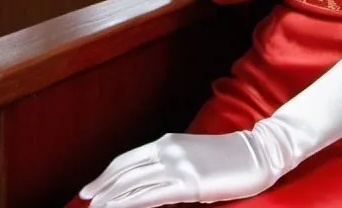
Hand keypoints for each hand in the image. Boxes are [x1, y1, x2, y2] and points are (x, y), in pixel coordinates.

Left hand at [77, 129, 280, 207]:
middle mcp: (168, 149)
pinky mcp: (188, 183)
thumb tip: (152, 179)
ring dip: (112, 197)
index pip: (128, 159)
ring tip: (95, 207)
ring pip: (134, 183)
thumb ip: (171, 163)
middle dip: (102, 186)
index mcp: (168, 141)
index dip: (108, 173)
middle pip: (125, 170)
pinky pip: (151, 195)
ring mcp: (177, 165)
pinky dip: (130, 202)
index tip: (93, 187)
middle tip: (84, 198)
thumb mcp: (194, 155)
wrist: (257, 153)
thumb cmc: (228, 158)